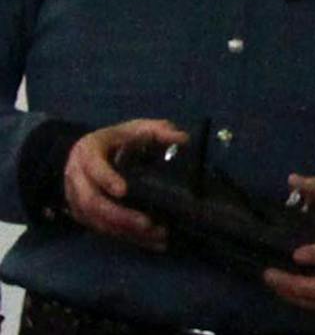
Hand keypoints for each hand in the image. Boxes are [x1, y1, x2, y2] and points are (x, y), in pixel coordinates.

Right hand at [62, 118, 187, 250]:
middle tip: (147, 224)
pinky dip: (125, 237)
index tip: (124, 191)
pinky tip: (149, 242)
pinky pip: (101, 230)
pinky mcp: (83, 215)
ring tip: (157, 236)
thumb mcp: (137, 128)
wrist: (87, 154)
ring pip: (96, 221)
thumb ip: (159, 131)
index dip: (107, 179)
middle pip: (92, 202)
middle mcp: (77, 178)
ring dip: (125, 232)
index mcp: (88, 152)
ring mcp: (76, 200)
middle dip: (120, 216)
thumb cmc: (116, 139)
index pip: (94, 167)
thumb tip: (182, 139)